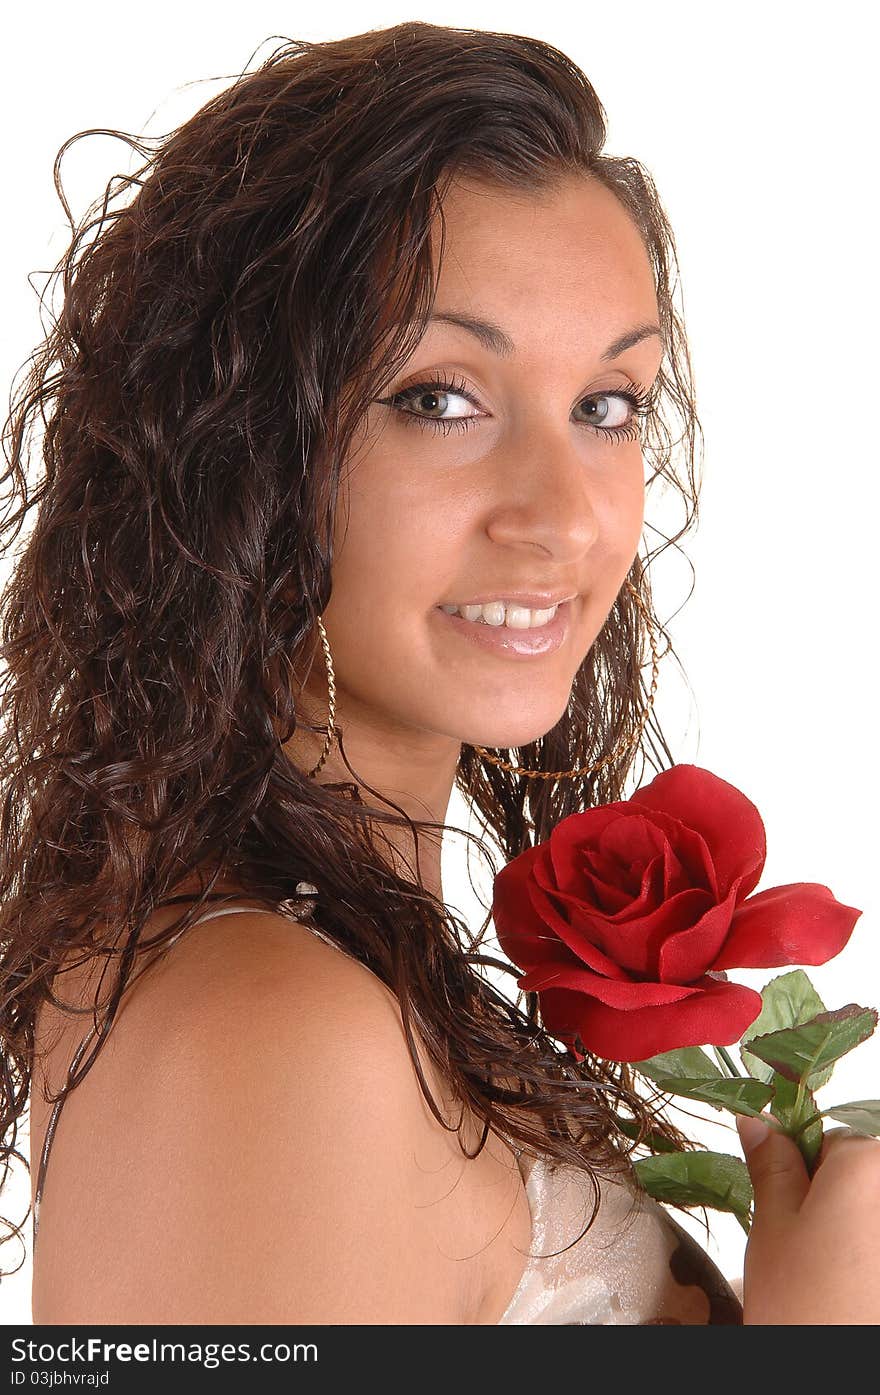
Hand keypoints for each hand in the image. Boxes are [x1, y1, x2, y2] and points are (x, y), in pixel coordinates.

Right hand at [736, 1114, 879, 1323]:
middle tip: (805, 1255)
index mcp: (868, 1164)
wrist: (841, 1382)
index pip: (828, 1140)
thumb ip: (772, 1165)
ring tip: (829, 1283)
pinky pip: (877, 1247)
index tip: (784, 1212)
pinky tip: (854, 1295)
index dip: (800, 1174)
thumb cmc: (803, 1306)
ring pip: (870, 1217)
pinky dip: (867, 1263)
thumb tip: (759, 1120)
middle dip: (831, 1206)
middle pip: (859, 1178)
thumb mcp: (772, 1227)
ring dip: (854, 1238)